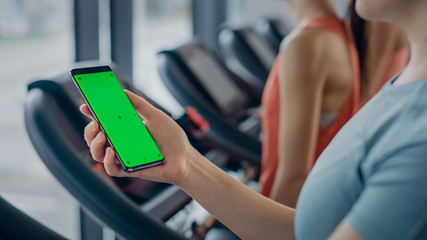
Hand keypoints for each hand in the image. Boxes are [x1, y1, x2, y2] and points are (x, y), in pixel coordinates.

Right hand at [80, 90, 194, 185]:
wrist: (185, 157)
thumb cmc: (172, 137)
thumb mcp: (155, 116)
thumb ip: (139, 104)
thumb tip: (122, 91)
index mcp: (126, 130)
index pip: (104, 122)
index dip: (91, 115)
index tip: (85, 106)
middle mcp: (122, 143)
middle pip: (95, 139)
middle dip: (89, 130)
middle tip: (95, 123)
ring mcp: (124, 157)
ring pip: (98, 154)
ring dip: (95, 145)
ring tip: (103, 136)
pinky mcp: (129, 170)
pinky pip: (111, 169)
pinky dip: (108, 161)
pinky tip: (112, 152)